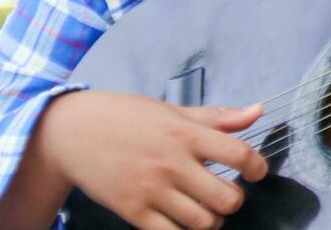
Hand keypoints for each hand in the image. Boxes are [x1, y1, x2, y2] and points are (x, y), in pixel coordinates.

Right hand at [29, 90, 267, 229]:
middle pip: (227, 198)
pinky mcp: (132, 211)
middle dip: (234, 200)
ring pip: (203, 222)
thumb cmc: (125, 118)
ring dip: (212, 220)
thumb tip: (257, 112)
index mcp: (185, 133)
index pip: (239, 154)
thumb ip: (217, 117)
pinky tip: (182, 220)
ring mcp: (151, 190)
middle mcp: (172, 163)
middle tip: (225, 193)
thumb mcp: (172, 111)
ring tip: (205, 209)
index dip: (257, 167)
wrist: (72, 133)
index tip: (256, 171)